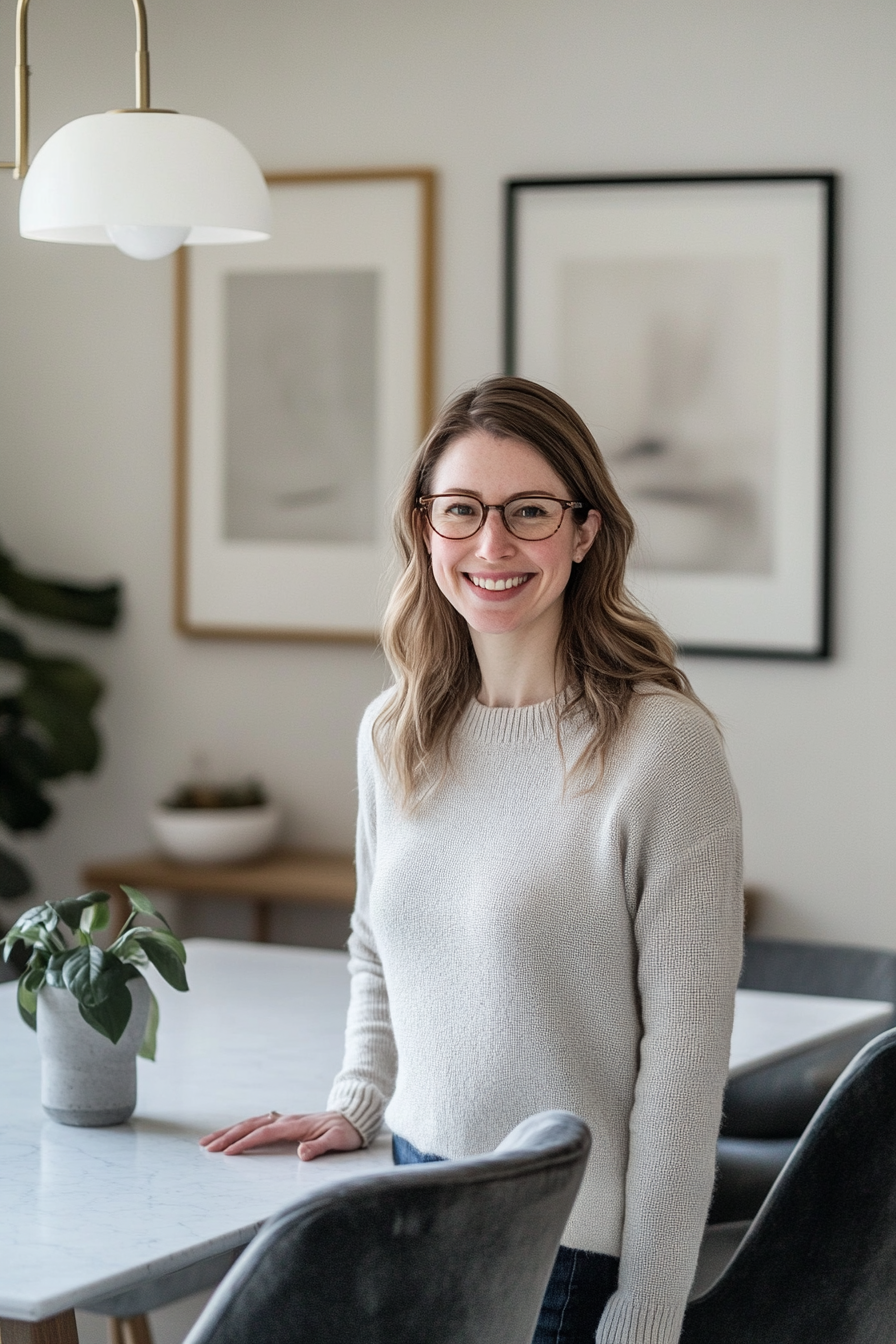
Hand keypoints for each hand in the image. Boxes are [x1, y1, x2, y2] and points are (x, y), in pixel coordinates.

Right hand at [200, 1110, 363, 1160]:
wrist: (352, 1118)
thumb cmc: (345, 1132)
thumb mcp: (338, 1141)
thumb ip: (320, 1146)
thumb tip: (301, 1153)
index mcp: (295, 1125)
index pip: (264, 1133)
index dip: (245, 1142)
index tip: (227, 1152)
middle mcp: (286, 1120)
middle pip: (251, 1125)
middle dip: (227, 1135)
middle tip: (206, 1146)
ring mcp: (284, 1120)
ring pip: (251, 1123)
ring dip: (230, 1131)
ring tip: (210, 1141)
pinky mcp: (285, 1123)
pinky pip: (257, 1124)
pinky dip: (241, 1128)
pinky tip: (232, 1135)